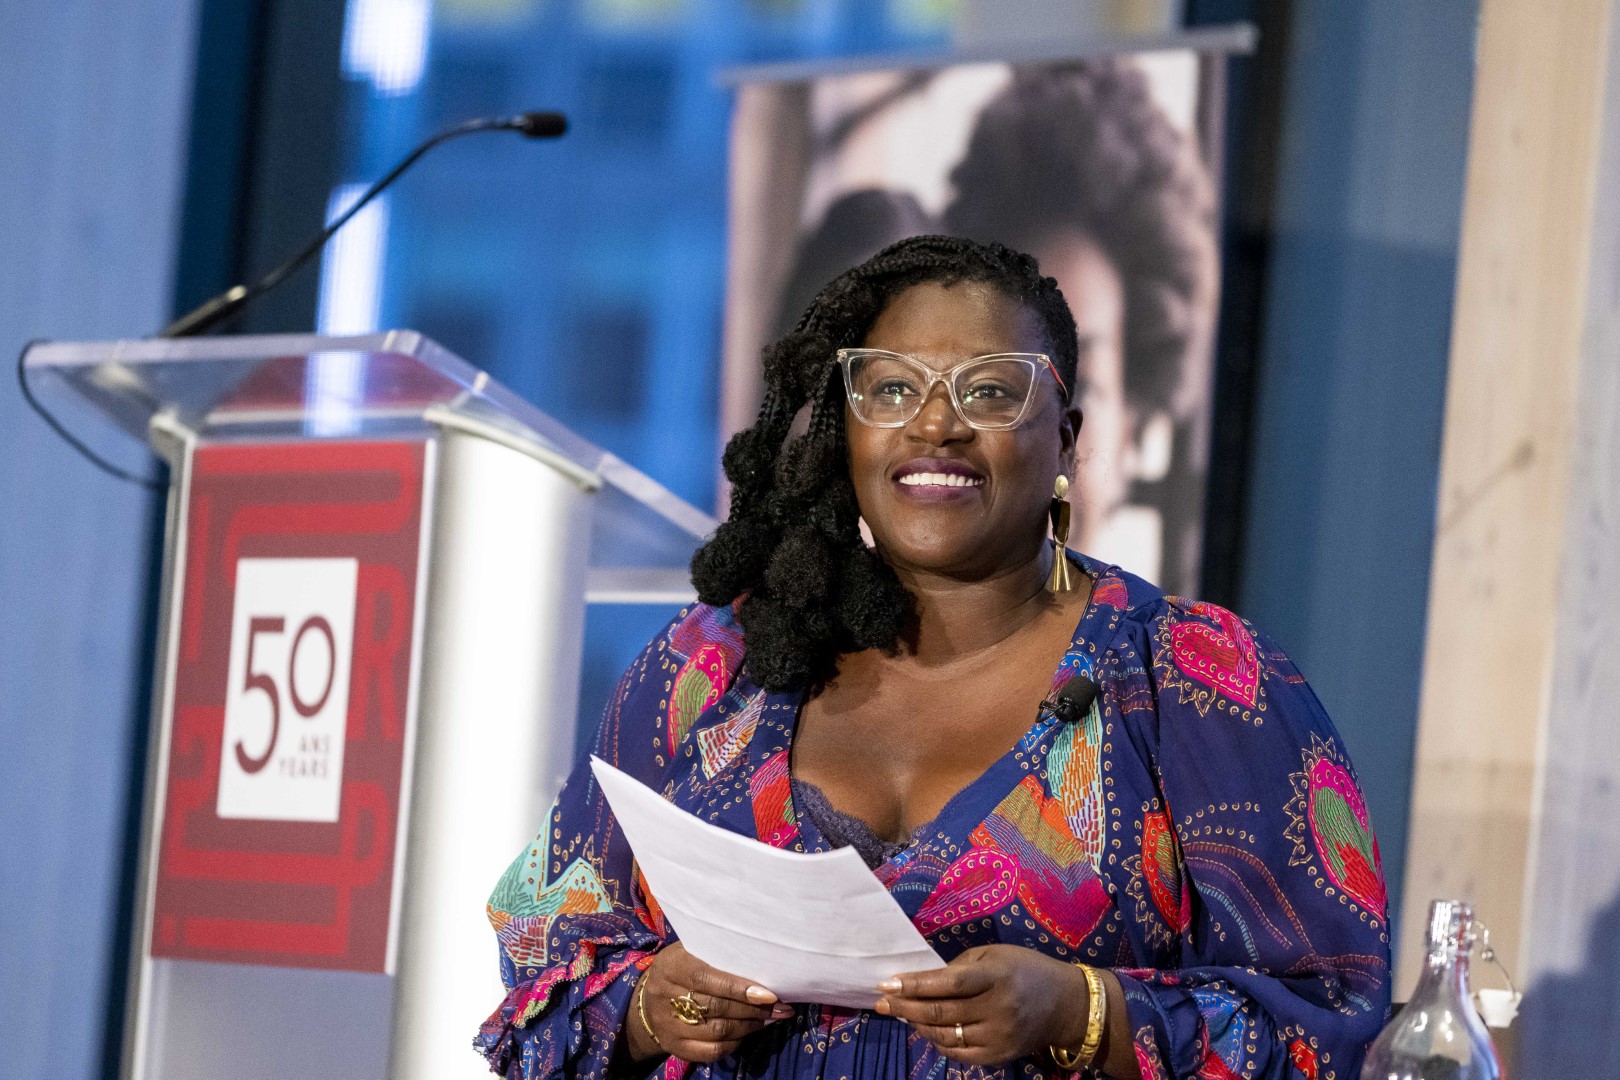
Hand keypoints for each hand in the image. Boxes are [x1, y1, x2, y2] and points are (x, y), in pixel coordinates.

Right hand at [627, 943, 794, 1062]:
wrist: (647, 1000)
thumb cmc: (681, 967)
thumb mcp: (691, 950)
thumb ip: (718, 952)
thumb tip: (762, 958)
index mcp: (672, 966)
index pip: (707, 978)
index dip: (739, 988)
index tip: (770, 994)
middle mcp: (665, 996)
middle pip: (716, 1007)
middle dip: (753, 1009)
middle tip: (781, 1008)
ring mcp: (668, 1025)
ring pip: (717, 1031)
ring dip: (750, 1026)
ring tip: (772, 1018)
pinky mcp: (673, 1047)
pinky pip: (710, 1051)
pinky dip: (734, 1043)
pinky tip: (749, 1033)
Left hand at [873, 945, 1088, 1066]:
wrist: (1065, 1005)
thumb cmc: (1025, 970)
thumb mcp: (995, 955)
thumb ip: (960, 968)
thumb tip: (922, 982)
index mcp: (996, 976)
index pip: (949, 983)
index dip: (915, 985)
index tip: (886, 984)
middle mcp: (998, 1009)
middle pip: (941, 1012)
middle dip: (904, 1007)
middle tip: (881, 1002)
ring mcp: (999, 1037)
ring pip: (945, 1035)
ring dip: (916, 1025)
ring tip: (899, 1013)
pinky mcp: (1000, 1056)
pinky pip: (958, 1053)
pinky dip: (937, 1042)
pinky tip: (926, 1030)